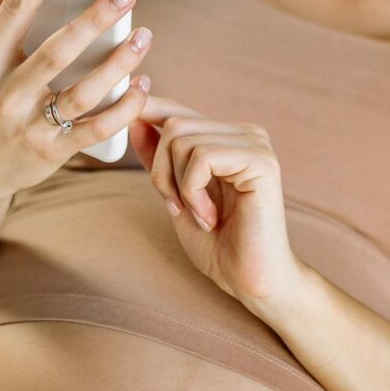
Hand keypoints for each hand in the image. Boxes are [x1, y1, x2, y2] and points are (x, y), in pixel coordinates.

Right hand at [0, 0, 153, 210]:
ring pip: (84, 91)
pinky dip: (124, 107)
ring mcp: (29, 126)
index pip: (15, 7)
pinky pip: (98, 129)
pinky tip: (143, 84)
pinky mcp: (53, 153)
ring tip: (144, 35)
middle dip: (94, 18)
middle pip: (56, 50)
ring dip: (120, 62)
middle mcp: (5, 94)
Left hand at [128, 96, 303, 308]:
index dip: (147, 112)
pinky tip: (210, 217)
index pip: (178, 110)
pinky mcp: (261, 162)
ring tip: (199, 215)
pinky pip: (202, 158)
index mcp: (228, 138)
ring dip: (177, 185)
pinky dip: (193, 191)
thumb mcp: (176, 195)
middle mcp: (246, 134)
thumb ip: (159, 158)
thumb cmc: (219, 244)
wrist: (252, 280)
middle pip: (174, 124)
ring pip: (182, 139)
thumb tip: (134, 118)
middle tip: (177, 207)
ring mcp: (256, 144)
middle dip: (160, 170)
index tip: (127, 121)